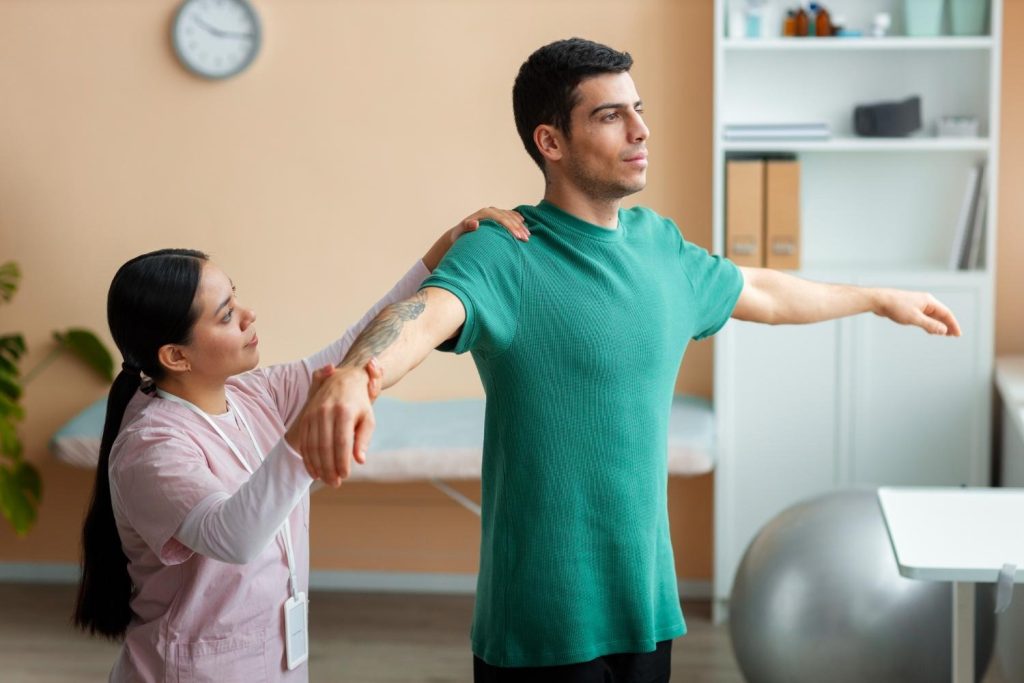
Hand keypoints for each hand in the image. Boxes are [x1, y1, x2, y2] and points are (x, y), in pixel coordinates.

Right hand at [287, 359, 381, 480]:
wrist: (343, 380)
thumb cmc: (359, 403)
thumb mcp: (368, 418)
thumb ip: (364, 439)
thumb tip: (360, 460)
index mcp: (344, 411)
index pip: (342, 442)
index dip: (342, 461)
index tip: (345, 475)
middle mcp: (326, 412)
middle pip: (324, 446)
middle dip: (329, 468)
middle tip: (335, 483)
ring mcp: (312, 414)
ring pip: (312, 446)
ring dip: (318, 467)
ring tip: (327, 480)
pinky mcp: (305, 418)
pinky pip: (304, 442)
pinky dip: (308, 459)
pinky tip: (314, 472)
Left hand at [450, 207, 529, 242]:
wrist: (459, 233)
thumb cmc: (460, 235)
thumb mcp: (460, 232)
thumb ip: (467, 227)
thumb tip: (475, 223)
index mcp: (484, 213)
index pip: (501, 219)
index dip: (511, 227)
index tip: (518, 237)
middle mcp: (490, 211)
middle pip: (508, 218)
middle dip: (518, 228)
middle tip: (526, 239)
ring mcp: (494, 212)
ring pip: (510, 216)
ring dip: (520, 225)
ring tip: (527, 235)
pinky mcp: (496, 216)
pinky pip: (509, 215)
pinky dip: (517, 219)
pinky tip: (523, 223)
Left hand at [873, 289, 961, 336]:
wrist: (879, 300)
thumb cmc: (896, 307)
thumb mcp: (914, 318)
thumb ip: (930, 325)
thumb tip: (943, 331)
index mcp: (929, 301)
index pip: (946, 313)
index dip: (953, 324)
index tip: (958, 334)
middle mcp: (925, 301)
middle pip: (941, 314)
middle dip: (948, 325)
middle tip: (953, 336)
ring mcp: (917, 304)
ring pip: (933, 316)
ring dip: (939, 325)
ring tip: (944, 335)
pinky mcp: (910, 308)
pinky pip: (924, 317)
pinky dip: (930, 324)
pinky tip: (930, 330)